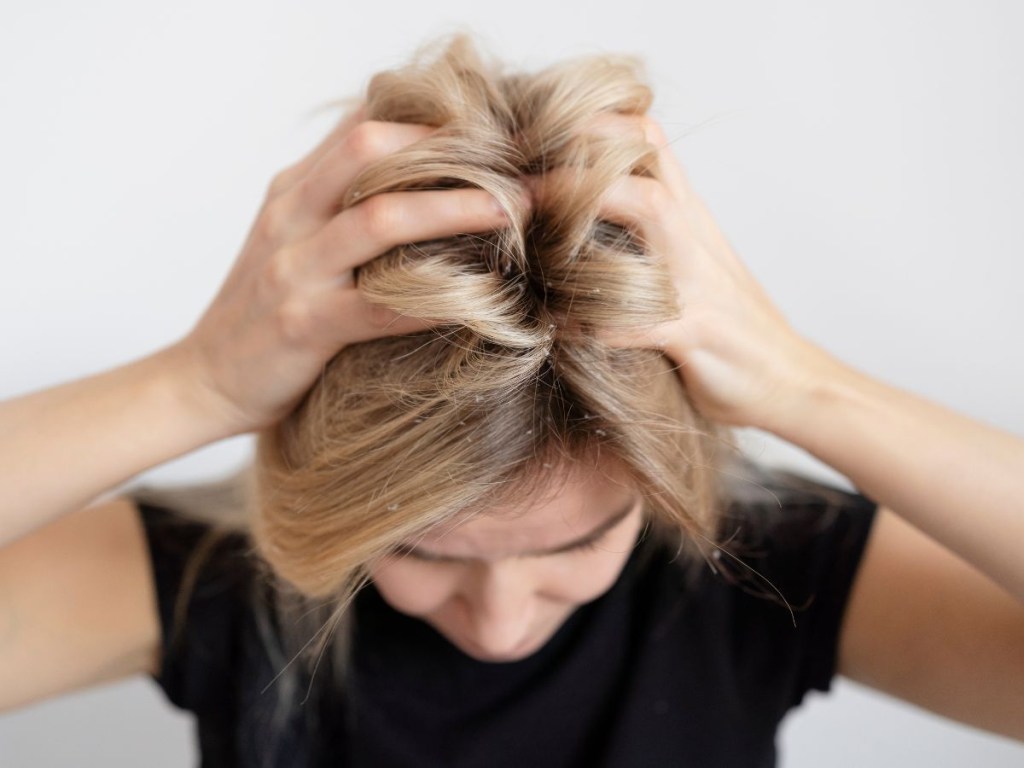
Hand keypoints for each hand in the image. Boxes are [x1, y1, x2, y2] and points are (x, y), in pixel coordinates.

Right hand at [173, 106, 515, 434]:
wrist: (204, 379)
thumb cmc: (263, 309)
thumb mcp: (293, 238)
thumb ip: (342, 203)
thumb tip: (415, 176)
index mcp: (293, 190)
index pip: (361, 126)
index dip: (429, 119)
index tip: (493, 132)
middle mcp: (290, 217)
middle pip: (368, 150)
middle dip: (449, 151)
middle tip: (515, 169)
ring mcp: (294, 270)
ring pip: (380, 219)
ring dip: (455, 209)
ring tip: (512, 211)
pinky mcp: (303, 325)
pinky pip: (382, 306)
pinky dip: (438, 298)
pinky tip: (486, 299)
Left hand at [531, 114, 837, 429]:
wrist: (792, 381)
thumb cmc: (729, 329)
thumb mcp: (692, 269)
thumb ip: (647, 242)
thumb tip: (576, 232)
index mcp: (688, 218)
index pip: (647, 139)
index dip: (592, 124)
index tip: (532, 140)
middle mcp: (693, 235)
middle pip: (644, 156)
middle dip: (578, 152)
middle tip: (517, 178)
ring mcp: (697, 279)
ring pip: (649, 210)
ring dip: (584, 209)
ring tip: (529, 229)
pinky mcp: (695, 331)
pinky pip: (638, 317)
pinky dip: (593, 322)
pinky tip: (555, 328)